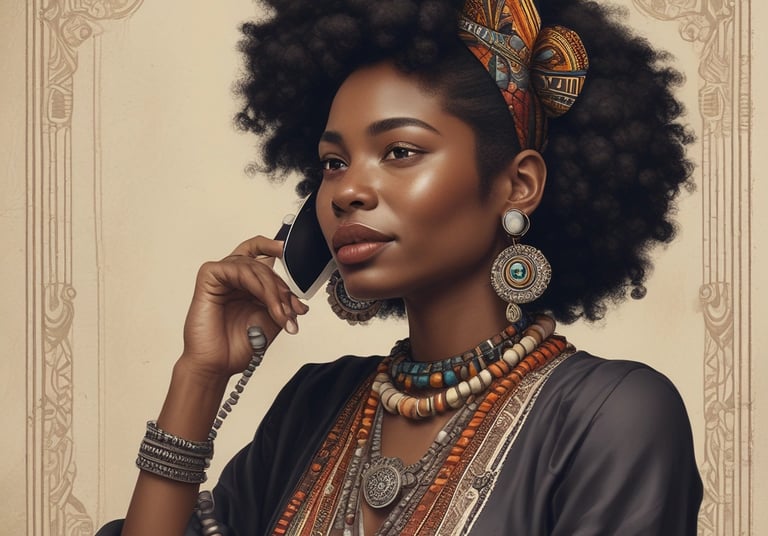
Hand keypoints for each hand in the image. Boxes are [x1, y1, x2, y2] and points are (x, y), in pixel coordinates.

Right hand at [179, 236, 308, 377]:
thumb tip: (301, 302)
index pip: (269, 263)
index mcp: (246, 284)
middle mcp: (233, 277)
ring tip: (279, 314)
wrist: (218, 365)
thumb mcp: (271, 321)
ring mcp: (221, 275)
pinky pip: (237, 268)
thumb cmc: (236, 346)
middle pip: (264, 264)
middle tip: (290, 313)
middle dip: (281, 289)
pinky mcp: (209, 275)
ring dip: (272, 290)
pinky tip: (264, 302)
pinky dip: (256, 284)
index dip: (288, 283)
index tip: (299, 308)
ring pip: (254, 266)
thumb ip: (284, 304)